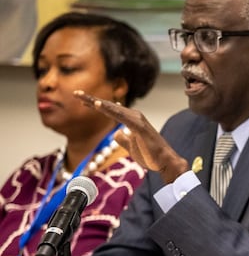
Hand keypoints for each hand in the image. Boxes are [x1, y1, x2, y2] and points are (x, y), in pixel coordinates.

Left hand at [74, 90, 188, 182]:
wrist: (165, 162)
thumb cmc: (150, 155)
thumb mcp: (131, 146)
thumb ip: (123, 138)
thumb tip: (116, 133)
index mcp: (132, 120)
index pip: (110, 110)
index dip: (95, 105)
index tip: (81, 100)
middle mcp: (134, 116)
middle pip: (109, 106)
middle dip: (91, 100)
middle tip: (76, 92)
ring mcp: (137, 120)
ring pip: (112, 109)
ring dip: (97, 102)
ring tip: (81, 96)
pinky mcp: (138, 126)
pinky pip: (120, 116)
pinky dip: (109, 110)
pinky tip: (98, 105)